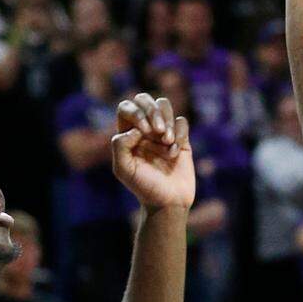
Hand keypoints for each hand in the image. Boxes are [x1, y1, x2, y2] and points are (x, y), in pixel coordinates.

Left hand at [111, 93, 194, 210]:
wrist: (168, 202)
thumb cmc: (144, 187)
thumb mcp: (124, 169)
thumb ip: (120, 145)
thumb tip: (135, 129)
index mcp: (127, 134)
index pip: (127, 107)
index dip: (137, 113)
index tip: (144, 133)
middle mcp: (144, 129)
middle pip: (145, 99)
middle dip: (153, 111)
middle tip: (158, 132)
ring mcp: (163, 132)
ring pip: (165, 105)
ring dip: (167, 121)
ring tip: (167, 142)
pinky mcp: (181, 138)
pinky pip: (182, 121)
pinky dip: (180, 134)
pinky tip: (175, 153)